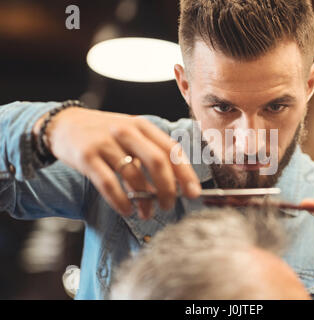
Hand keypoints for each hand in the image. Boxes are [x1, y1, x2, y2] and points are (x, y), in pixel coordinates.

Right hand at [33, 107, 200, 218]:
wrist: (64, 124)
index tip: (194, 193)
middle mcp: (126, 131)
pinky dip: (120, 201)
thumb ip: (149, 156)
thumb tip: (170, 188)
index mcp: (142, 126)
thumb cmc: (103, 134)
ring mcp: (105, 142)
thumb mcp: (130, 136)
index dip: (185, 173)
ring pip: (134, 175)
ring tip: (147, 213)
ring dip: (144, 200)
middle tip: (169, 206)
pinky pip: (108, 183)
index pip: (171, 149)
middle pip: (157, 162)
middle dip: (168, 188)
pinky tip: (127, 211)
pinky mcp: (86, 156)